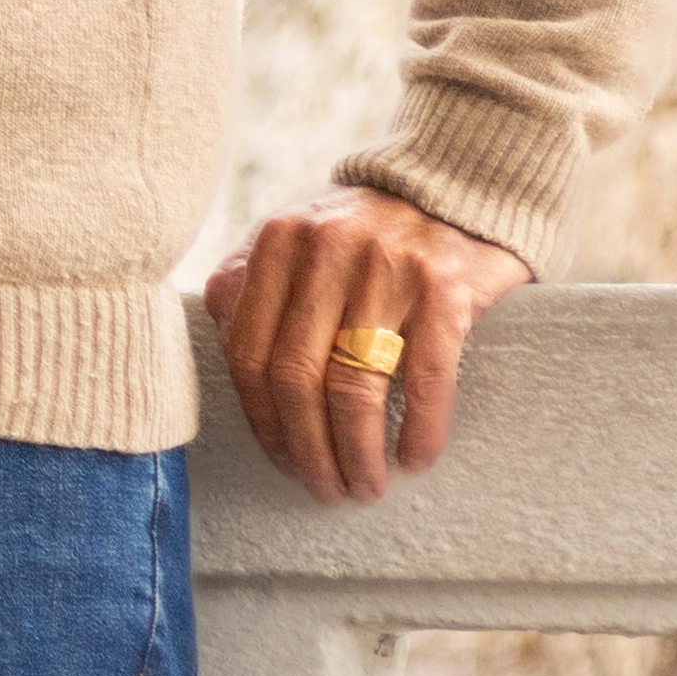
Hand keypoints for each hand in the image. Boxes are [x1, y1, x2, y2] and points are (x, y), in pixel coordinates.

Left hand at [205, 186, 530, 504]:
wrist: (452, 186)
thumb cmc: (362, 231)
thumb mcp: (296, 238)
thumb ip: (252, 282)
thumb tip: (223, 348)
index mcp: (277, 240)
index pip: (249, 352)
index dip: (262, 421)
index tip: (283, 461)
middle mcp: (325, 248)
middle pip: (297, 376)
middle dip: (308, 450)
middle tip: (326, 489)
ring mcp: (387, 265)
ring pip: (355, 386)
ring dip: (358, 453)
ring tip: (366, 486)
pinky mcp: (445, 286)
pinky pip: (426, 378)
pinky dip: (419, 430)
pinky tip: (414, 459)